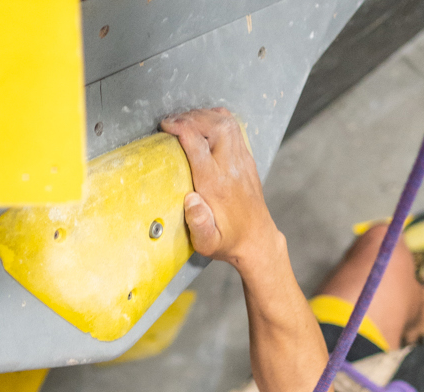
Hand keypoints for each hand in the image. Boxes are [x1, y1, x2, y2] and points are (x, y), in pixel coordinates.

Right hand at [161, 108, 283, 266]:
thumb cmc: (229, 241)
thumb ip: (199, 224)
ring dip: (205, 116)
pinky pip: (235, 130)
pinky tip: (205, 123)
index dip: (182, 129)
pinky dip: (218, 120)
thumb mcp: (208, 243)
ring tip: (186, 119)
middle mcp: (231, 169)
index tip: (166, 126)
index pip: (199, 146)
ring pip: (228, 124)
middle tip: (173, 121)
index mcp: (217, 186)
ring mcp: (242, 162)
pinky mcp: (247, 160)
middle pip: (217, 127)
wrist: (257, 240)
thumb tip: (190, 201)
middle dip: (192, 117)